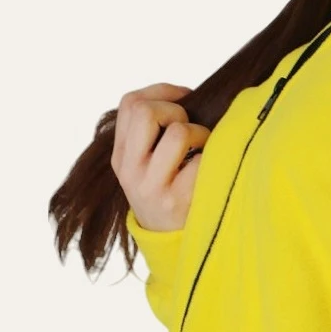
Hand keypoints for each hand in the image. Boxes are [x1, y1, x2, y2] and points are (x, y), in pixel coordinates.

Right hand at [111, 81, 210, 232]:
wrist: (167, 239)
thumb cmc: (164, 191)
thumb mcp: (143, 165)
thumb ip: (150, 133)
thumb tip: (186, 95)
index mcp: (120, 155)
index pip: (130, 104)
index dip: (161, 92)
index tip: (183, 98)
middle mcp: (130, 169)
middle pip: (146, 111)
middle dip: (175, 110)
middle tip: (187, 128)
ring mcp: (152, 186)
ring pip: (177, 132)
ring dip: (199, 133)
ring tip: (201, 148)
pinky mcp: (176, 199)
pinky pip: (201, 160)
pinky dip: (210, 157)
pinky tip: (206, 169)